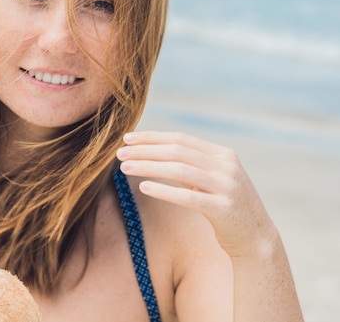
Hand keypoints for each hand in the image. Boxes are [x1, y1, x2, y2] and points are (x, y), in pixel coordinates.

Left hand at [116, 131, 274, 256]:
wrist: (256, 237)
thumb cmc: (224, 206)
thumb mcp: (211, 179)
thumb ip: (190, 164)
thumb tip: (153, 151)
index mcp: (222, 154)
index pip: (181, 139)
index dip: (152, 137)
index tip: (128, 139)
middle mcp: (226, 166)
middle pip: (178, 151)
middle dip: (145, 150)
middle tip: (119, 154)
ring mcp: (227, 187)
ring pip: (180, 170)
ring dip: (148, 167)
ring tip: (125, 168)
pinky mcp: (224, 209)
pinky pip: (188, 197)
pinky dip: (164, 190)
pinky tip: (144, 187)